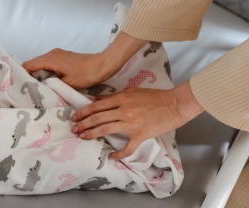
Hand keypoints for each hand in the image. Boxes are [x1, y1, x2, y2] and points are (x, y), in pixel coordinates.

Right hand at [22, 49, 111, 88]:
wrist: (104, 65)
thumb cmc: (87, 74)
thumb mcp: (68, 83)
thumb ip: (52, 85)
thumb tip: (41, 89)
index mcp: (50, 59)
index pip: (28, 65)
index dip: (23, 75)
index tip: (23, 87)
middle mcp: (51, 54)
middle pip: (33, 64)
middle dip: (30, 76)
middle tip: (31, 90)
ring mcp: (57, 54)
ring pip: (41, 64)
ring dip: (39, 75)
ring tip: (41, 88)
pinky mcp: (63, 57)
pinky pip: (49, 64)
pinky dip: (46, 72)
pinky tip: (51, 83)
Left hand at [71, 82, 203, 158]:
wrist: (174, 104)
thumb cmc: (154, 96)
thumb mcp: (132, 91)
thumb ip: (114, 96)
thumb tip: (97, 100)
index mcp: (121, 99)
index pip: (96, 106)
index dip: (83, 112)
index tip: (75, 117)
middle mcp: (123, 111)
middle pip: (97, 118)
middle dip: (83, 124)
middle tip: (74, 129)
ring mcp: (131, 124)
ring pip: (106, 129)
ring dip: (92, 134)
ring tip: (82, 137)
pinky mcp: (140, 135)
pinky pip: (127, 148)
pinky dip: (119, 154)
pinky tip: (111, 157)